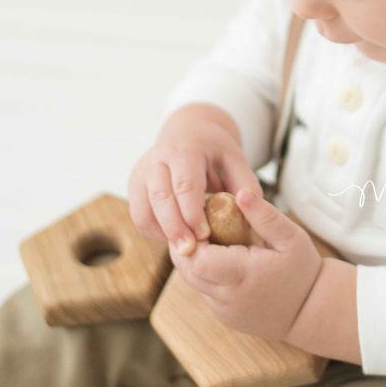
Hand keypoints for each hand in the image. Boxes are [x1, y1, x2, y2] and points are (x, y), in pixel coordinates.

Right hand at [128, 103, 262, 253]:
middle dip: (174, 228)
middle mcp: (158, 158)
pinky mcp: (134, 186)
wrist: (190, 134)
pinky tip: (174, 238)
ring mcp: (142, 172)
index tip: (205, 235)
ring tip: (184, 249)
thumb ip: (246, 184)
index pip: (185, 184)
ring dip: (162, 233)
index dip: (192, 213)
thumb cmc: (216, 152)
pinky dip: (154, 231)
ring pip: (143, 209)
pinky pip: (139, 216)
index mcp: (186, 149)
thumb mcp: (236, 160)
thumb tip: (250, 213)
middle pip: (160, 197)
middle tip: (189, 252)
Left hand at [168, 188, 323, 341]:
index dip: (192, 238)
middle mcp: (228, 297)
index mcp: (243, 274)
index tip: (202, 218)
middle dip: (187, 247)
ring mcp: (224, 311)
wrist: (312, 311)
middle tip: (198, 225)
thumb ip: (265, 216)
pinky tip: (222, 261)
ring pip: (193, 283)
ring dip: (195, 261)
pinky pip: (206, 293)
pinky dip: (207, 276)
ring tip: (210, 240)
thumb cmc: (303, 270)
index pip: (197, 258)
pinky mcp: (225, 317)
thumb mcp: (291, 238)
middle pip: (187, 271)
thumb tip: (240, 194)